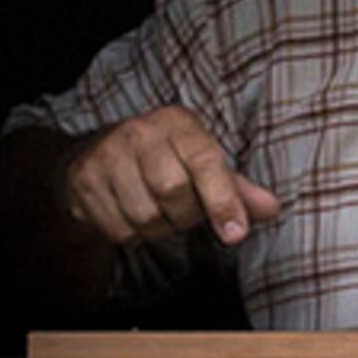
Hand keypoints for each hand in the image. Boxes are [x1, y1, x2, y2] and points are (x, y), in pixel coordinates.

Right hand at [57, 105, 283, 249]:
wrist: (95, 154)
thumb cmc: (163, 159)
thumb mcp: (200, 162)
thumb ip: (235, 188)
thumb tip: (272, 209)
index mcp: (177, 122)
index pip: (205, 162)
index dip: (223, 200)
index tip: (235, 234)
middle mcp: (140, 132)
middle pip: (174, 193)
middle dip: (185, 215)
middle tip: (182, 210)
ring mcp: (107, 155)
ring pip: (146, 217)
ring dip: (159, 228)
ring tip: (157, 210)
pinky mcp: (84, 181)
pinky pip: (120, 230)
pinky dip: (132, 235)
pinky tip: (131, 214)